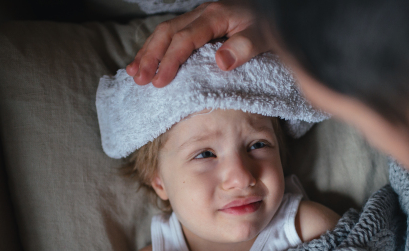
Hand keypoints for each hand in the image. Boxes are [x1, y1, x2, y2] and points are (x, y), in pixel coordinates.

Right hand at [126, 1, 269, 87]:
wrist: (275, 10)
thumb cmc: (269, 25)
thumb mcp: (264, 36)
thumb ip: (245, 47)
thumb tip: (221, 62)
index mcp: (215, 15)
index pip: (185, 39)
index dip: (170, 60)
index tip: (160, 82)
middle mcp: (202, 13)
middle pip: (167, 33)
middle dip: (150, 56)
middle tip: (140, 80)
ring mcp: (198, 17)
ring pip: (164, 31)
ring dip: (147, 52)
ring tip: (134, 73)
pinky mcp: (198, 24)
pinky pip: (171, 33)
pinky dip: (155, 48)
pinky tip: (145, 60)